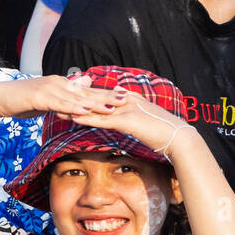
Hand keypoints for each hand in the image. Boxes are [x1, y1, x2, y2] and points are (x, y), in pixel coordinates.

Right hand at [0, 74, 122, 120]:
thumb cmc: (21, 101)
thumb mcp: (45, 99)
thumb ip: (63, 98)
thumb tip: (79, 90)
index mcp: (61, 85)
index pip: (87, 91)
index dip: (105, 94)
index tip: (124, 97)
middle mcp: (58, 83)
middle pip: (86, 92)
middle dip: (107, 96)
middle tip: (127, 99)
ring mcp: (49, 89)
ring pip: (76, 97)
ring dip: (94, 103)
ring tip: (112, 107)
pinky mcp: (39, 96)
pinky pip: (59, 103)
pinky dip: (72, 107)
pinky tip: (85, 111)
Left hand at [68, 90, 190, 155]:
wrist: (178, 137)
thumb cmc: (164, 131)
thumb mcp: (145, 117)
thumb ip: (132, 107)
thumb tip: (118, 97)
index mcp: (129, 100)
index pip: (102, 98)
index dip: (85, 97)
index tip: (68, 97)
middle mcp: (126, 102)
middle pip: (95, 100)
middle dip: (76, 101)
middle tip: (56, 99)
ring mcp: (126, 110)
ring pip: (96, 109)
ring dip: (76, 110)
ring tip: (58, 109)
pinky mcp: (127, 121)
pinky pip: (103, 120)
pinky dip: (88, 119)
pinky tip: (75, 118)